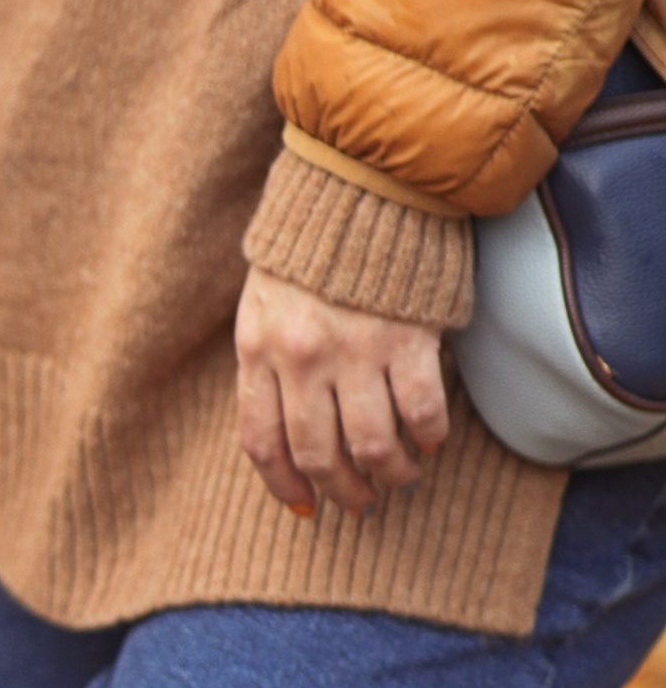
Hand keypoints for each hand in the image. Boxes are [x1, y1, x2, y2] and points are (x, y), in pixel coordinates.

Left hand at [235, 264, 448, 515]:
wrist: (365, 180)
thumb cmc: (314, 243)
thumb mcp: (264, 300)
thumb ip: (267, 360)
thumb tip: (284, 430)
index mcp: (257, 349)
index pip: (263, 441)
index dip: (285, 484)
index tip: (306, 507)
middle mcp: (301, 357)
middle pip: (317, 454)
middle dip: (342, 491)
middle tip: (362, 502)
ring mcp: (354, 350)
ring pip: (370, 447)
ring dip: (389, 475)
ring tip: (400, 478)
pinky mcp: (407, 337)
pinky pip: (419, 412)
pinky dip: (427, 438)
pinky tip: (430, 441)